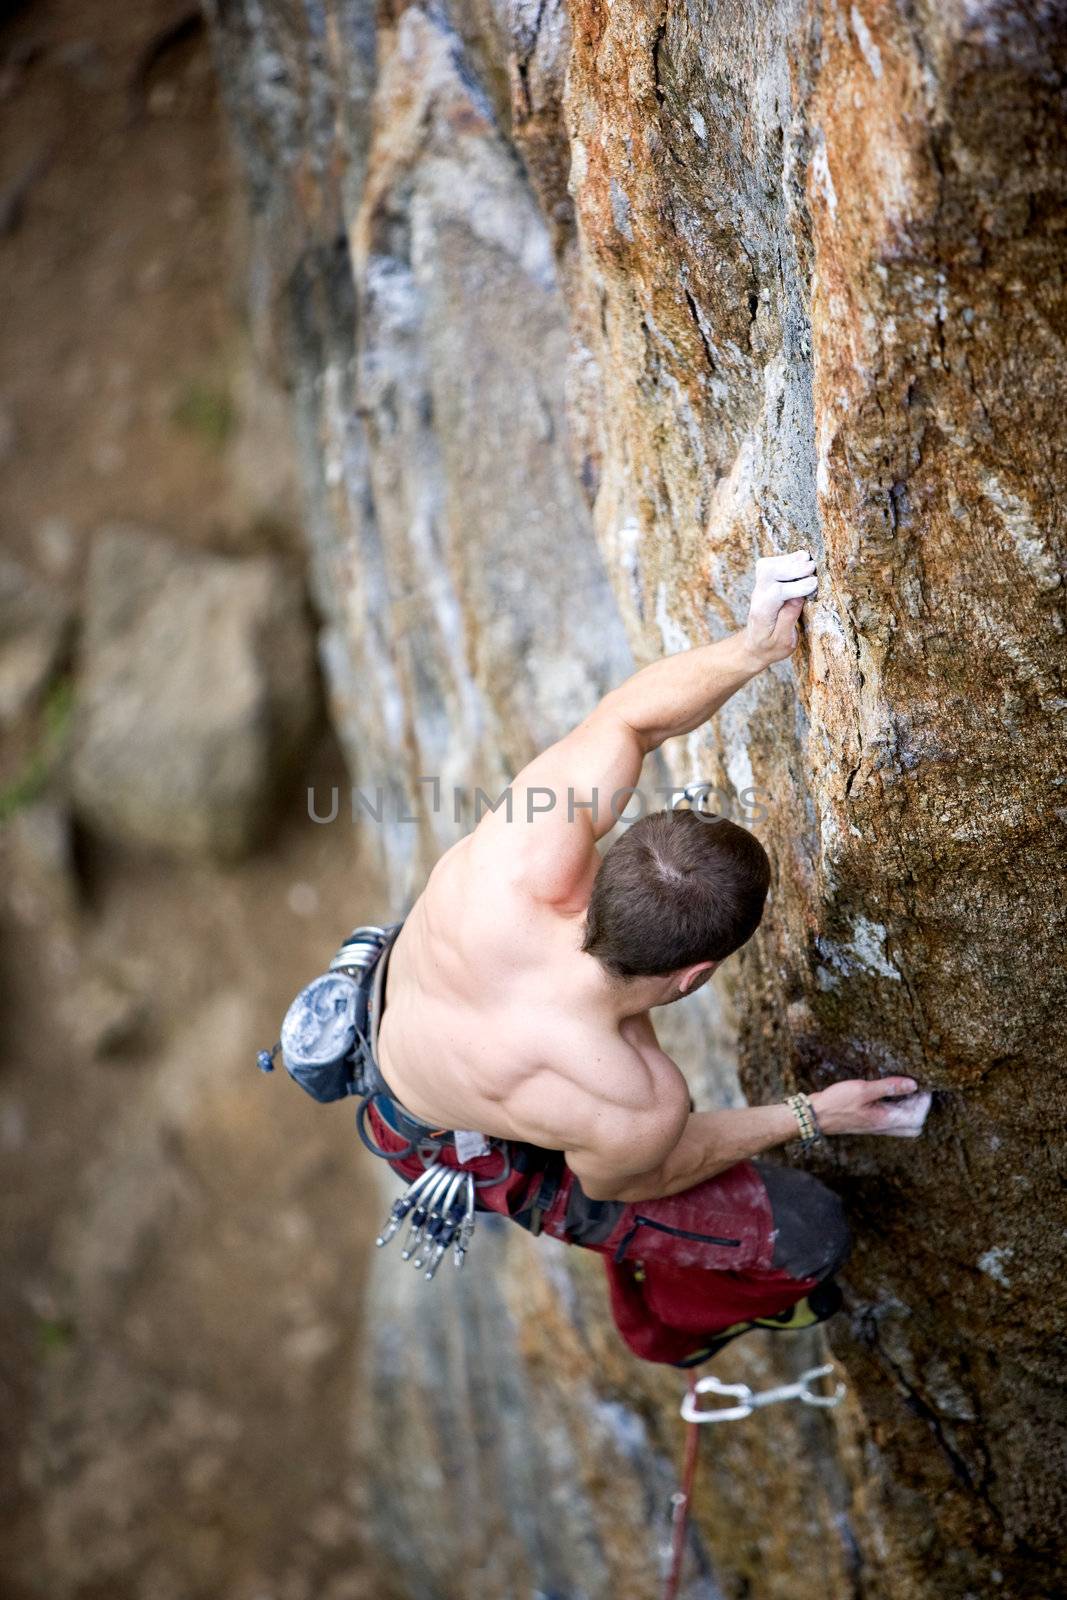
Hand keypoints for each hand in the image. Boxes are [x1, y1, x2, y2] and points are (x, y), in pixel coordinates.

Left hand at [742, 551, 817, 665]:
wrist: (754, 645)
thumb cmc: (770, 646)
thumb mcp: (783, 641)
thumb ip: (789, 619)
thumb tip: (799, 598)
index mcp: (763, 613)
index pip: (777, 593)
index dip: (797, 586)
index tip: (815, 584)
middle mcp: (758, 597)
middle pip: (769, 573)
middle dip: (792, 568)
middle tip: (812, 567)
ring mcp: (759, 588)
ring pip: (768, 565)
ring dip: (789, 561)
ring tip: (808, 560)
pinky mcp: (764, 583)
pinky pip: (770, 564)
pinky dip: (786, 559)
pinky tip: (800, 559)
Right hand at [811, 1077, 932, 1138]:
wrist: (816, 1115)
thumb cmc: (837, 1102)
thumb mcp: (863, 1090)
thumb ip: (888, 1087)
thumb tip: (913, 1084)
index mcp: (885, 1120)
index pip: (918, 1117)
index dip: (924, 1101)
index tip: (922, 1085)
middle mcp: (884, 1127)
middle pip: (915, 1125)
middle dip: (921, 1108)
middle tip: (916, 1089)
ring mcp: (878, 1127)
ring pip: (905, 1125)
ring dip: (910, 1109)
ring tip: (905, 1090)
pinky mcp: (871, 1123)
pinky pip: (894, 1121)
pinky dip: (899, 1110)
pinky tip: (890, 1095)